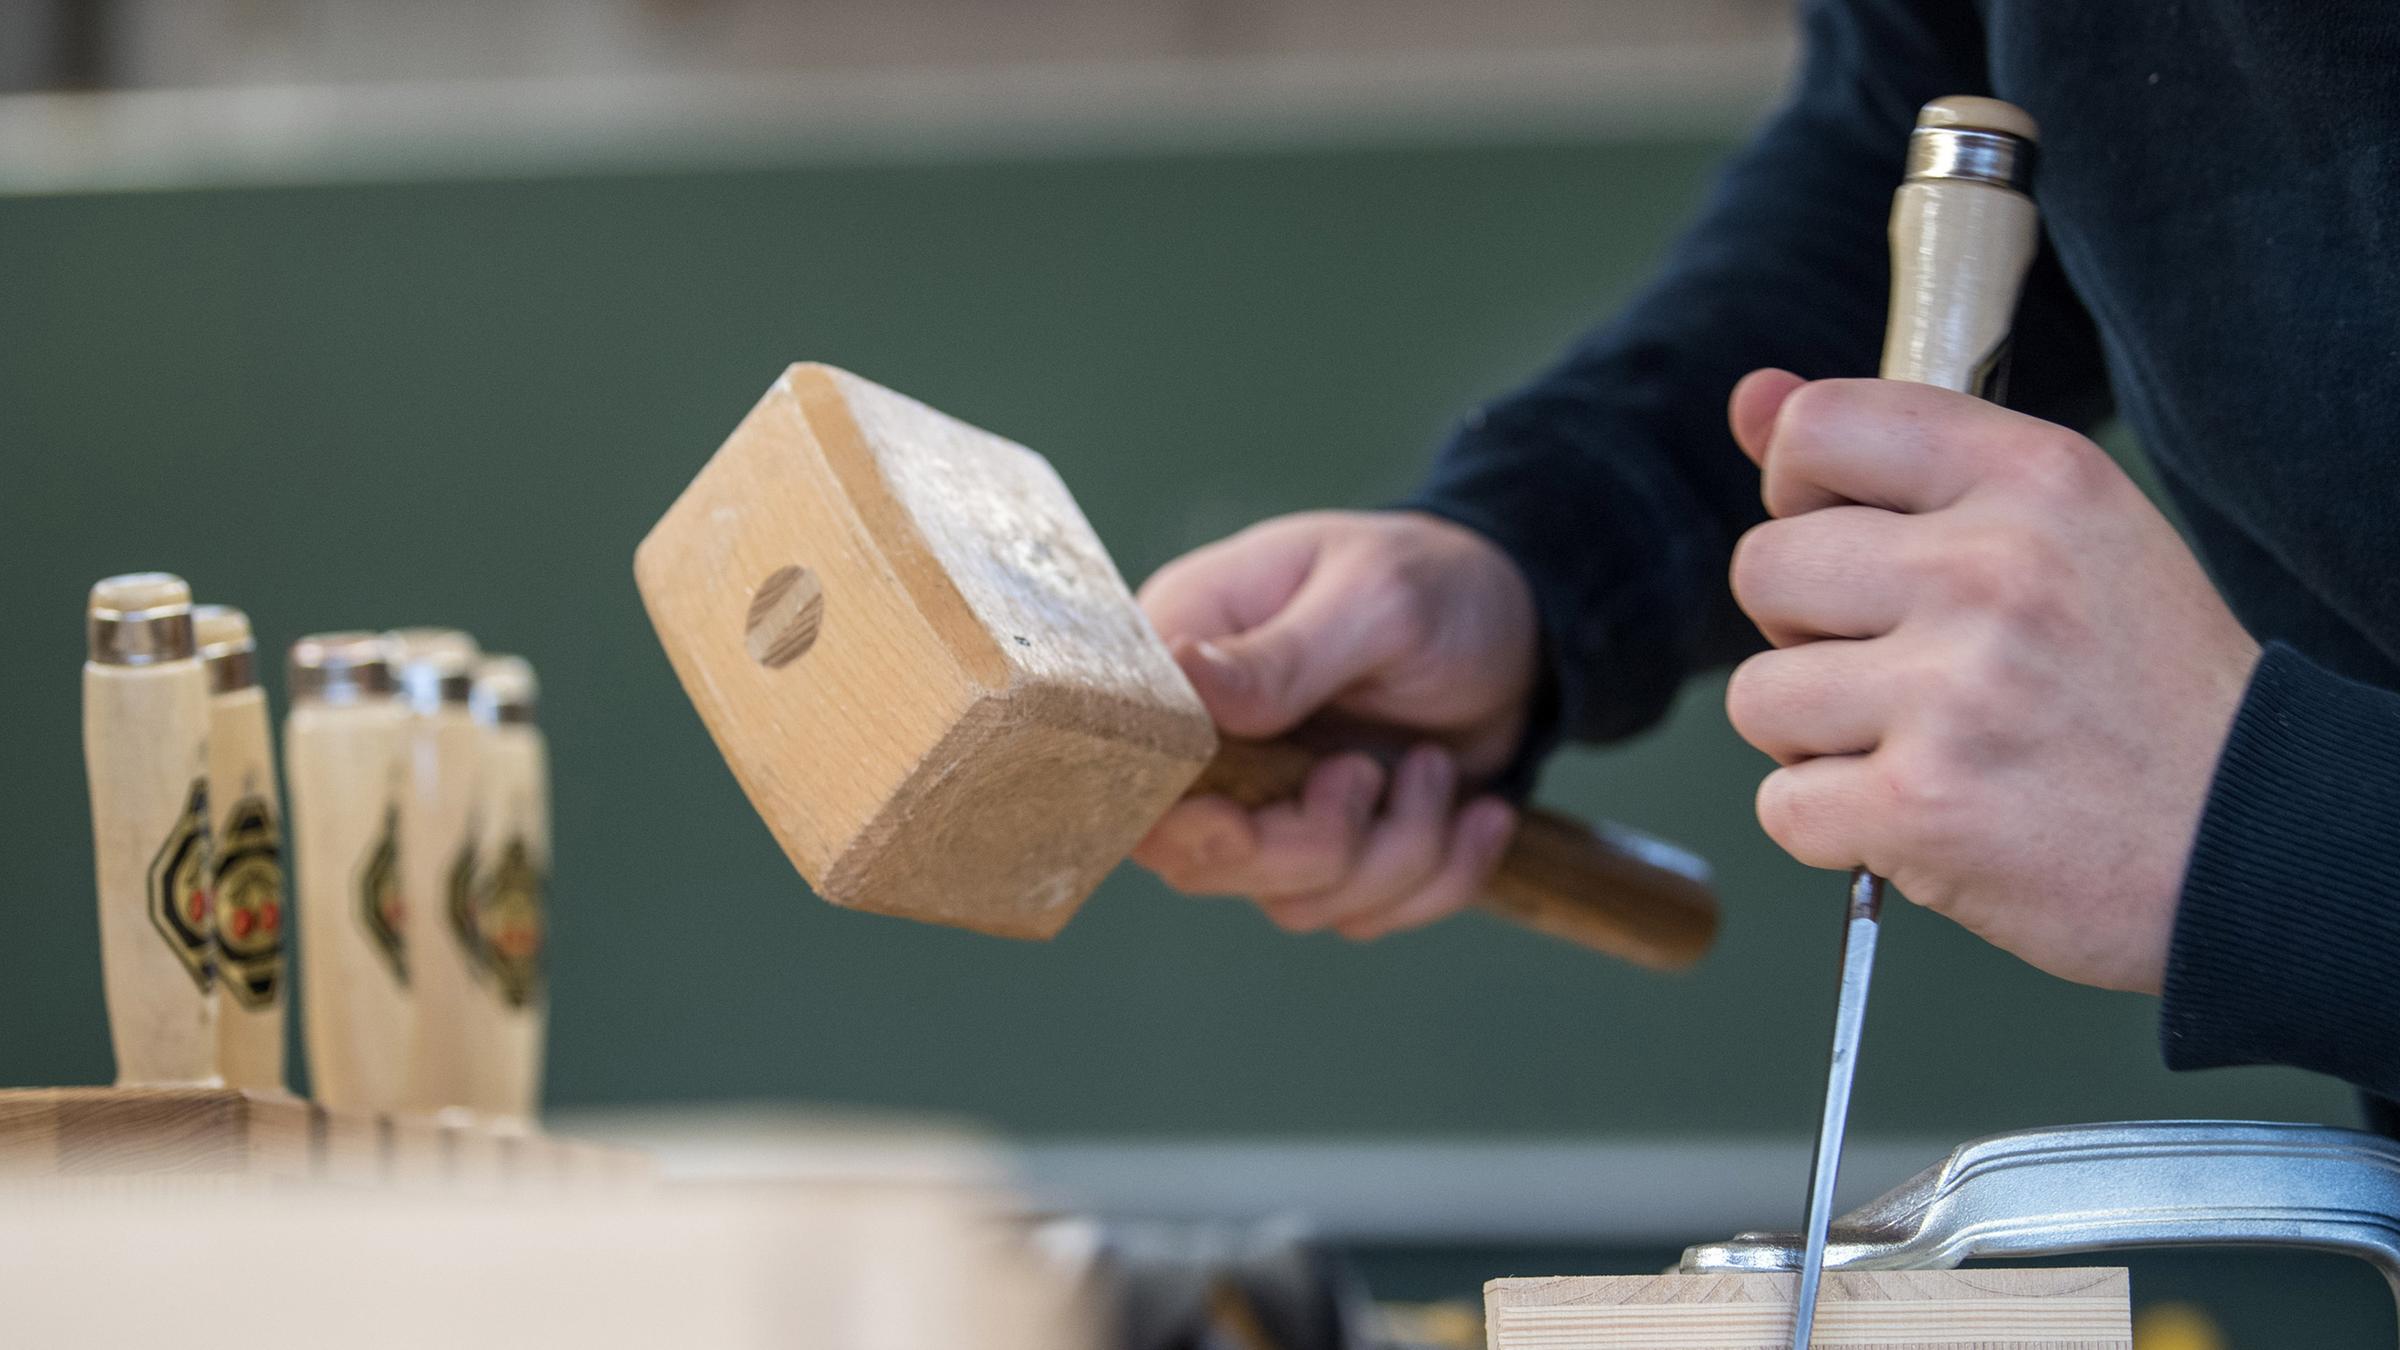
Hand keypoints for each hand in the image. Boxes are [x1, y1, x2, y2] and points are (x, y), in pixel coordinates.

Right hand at [1132, 510, 1532, 938]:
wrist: (1523, 625)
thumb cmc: (1434, 584)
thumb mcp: (1372, 599)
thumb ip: (1281, 656)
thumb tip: (1181, 676)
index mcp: (1181, 664)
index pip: (1129, 770)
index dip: (1177, 817)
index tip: (1242, 818)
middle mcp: (1208, 748)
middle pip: (1201, 861)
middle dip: (1312, 845)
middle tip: (1368, 771)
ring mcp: (1270, 807)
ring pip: (1294, 900)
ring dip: (1395, 852)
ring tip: (1437, 766)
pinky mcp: (1334, 850)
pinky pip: (1363, 914)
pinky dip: (1439, 876)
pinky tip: (1480, 813)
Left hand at [1723, 371, 2259, 992]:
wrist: (2251, 840)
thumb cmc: (2139, 684)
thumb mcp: (2059, 530)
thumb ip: (1894, 455)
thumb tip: (1751, 397)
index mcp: (2034, 478)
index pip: (1818, 425)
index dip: (1798, 491)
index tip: (1846, 539)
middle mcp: (1993, 569)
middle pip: (1762, 568)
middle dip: (1801, 631)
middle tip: (1896, 667)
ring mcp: (1956, 691)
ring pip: (1757, 694)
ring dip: (1813, 737)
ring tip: (1915, 746)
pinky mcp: (1923, 807)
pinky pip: (1783, 803)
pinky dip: (1832, 826)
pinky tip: (1918, 816)